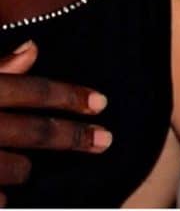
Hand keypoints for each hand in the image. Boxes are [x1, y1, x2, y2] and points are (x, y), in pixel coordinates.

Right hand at [0, 41, 110, 206]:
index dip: (72, 97)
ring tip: (28, 168)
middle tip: (106, 141)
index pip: (36, 91)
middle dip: (76, 137)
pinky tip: (6, 195)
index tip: (103, 103)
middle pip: (38, 132)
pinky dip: (3, 196)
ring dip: (26, 169)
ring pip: (19, 168)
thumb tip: (34, 47)